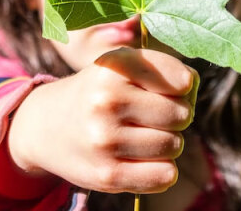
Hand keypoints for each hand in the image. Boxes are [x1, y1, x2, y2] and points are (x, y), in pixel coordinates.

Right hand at [8, 47, 198, 193]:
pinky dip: (162, 168)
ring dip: (167, 141)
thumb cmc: (100, 90)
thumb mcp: (122, 65)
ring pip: (175, 145)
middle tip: (153, 113)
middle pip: (182, 114)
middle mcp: (107, 100)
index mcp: (115, 67)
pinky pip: (165, 175)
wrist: (48, 125)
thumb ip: (164, 68)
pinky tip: (142, 156)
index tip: (169, 87)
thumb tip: (192, 86)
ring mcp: (105, 139)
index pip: (182, 80)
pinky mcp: (107, 174)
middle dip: (176, 115)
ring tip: (142, 133)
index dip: (183, 85)